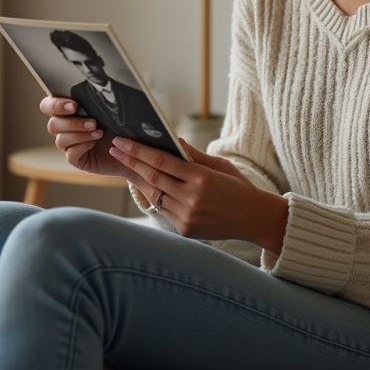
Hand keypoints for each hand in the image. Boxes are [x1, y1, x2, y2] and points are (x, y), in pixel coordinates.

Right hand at [40, 96, 132, 179]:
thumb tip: (96, 85)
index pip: (48, 105)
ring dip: (80, 135)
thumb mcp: (108, 109)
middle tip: (93, 122)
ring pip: (60, 140)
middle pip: (52, 124)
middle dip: (71, 122)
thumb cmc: (117, 124)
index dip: (55, 105)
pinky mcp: (75, 159)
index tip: (74, 105)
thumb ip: (97, 99)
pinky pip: (70, 154)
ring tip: (99, 132)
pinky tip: (94, 143)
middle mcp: (64, 128)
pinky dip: (82, 147)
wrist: (129, 148)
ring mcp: (68, 145)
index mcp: (67, 111)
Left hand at [109, 137, 287, 253]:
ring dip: (140, 179)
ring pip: (155, 195)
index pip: (162, 161)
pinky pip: (164, 210)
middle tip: (115, 148)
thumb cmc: (238, 187)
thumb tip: (172, 139)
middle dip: (131, 161)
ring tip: (128, 163)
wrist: (255, 219)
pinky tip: (151, 185)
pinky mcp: (186, 230)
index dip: (138, 150)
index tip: (122, 141)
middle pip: (153, 177)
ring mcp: (188, 217)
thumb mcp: (220, 165)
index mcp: (202, 178)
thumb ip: (194, 154)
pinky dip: (157, 196)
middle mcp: (192, 198)